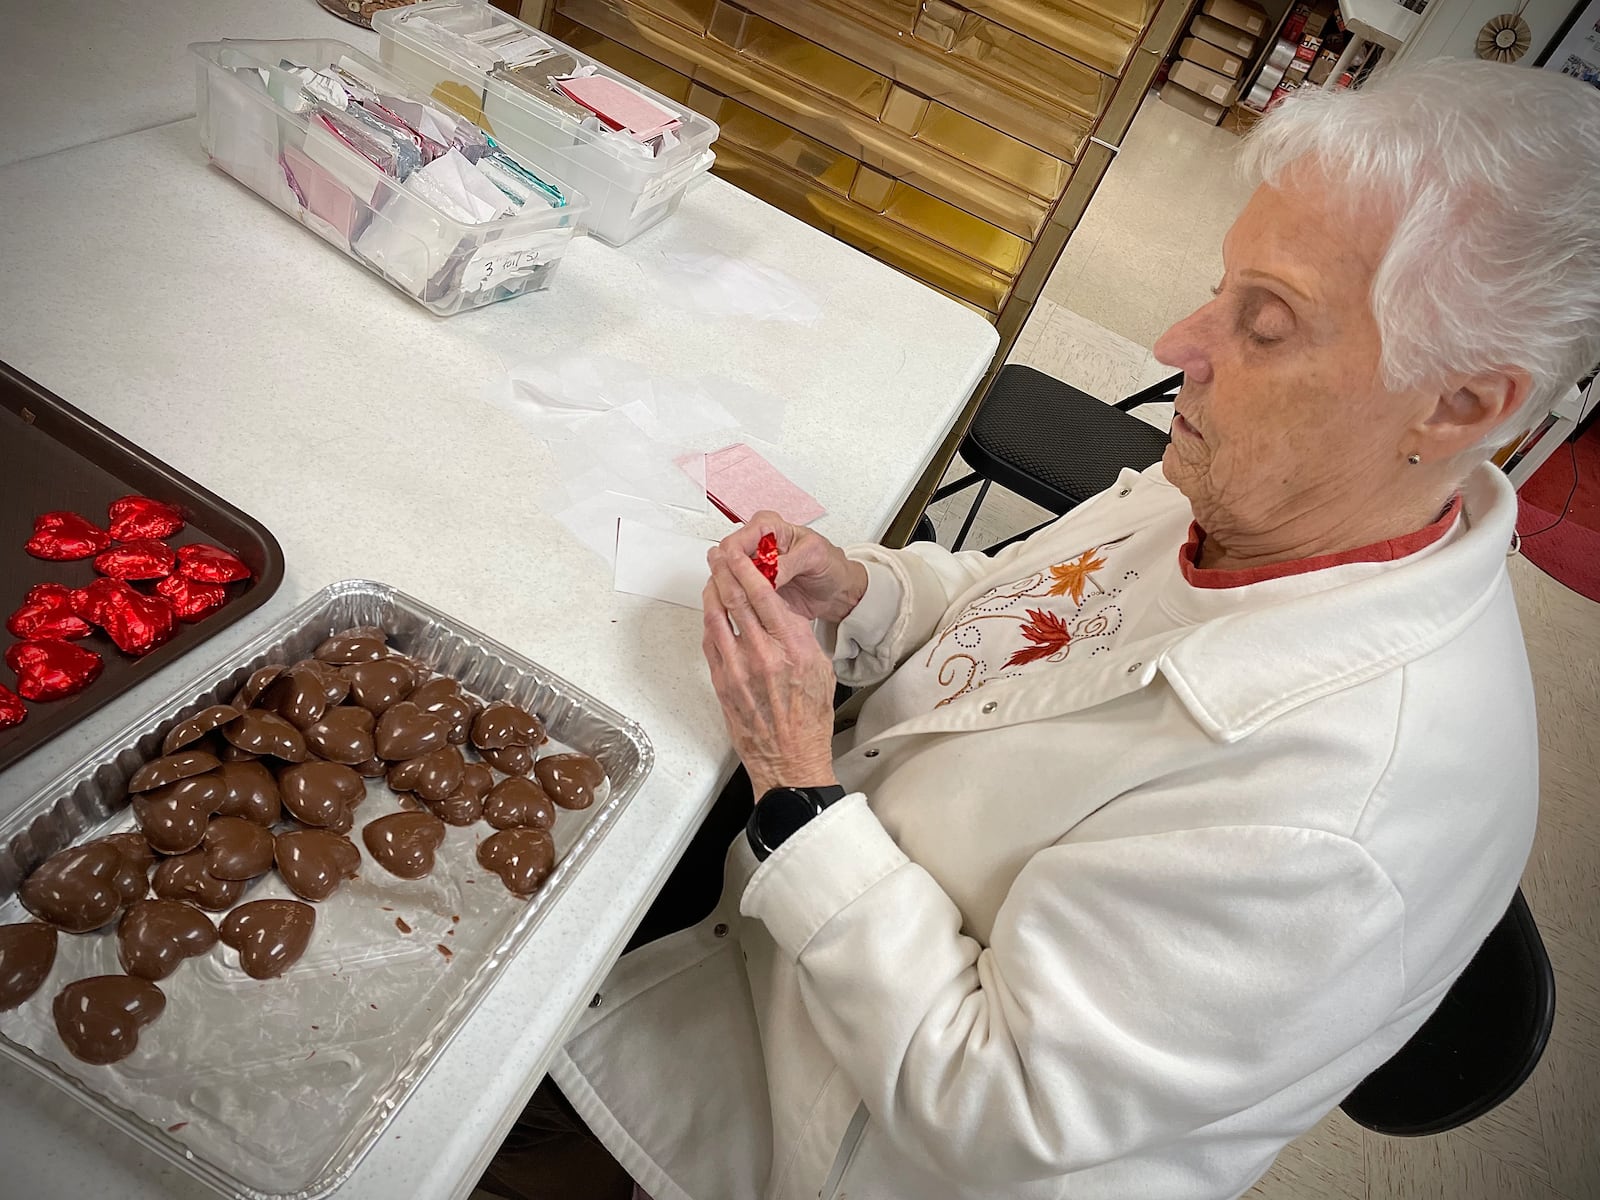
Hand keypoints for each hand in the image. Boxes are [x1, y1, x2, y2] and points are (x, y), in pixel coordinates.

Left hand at [702, 543, 838, 797]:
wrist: (790, 761)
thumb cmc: (809, 721)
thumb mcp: (821, 669)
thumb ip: (799, 637)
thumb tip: (782, 611)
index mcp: (791, 648)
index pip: (763, 595)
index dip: (747, 568)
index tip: (740, 553)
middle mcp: (761, 655)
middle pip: (734, 599)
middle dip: (724, 571)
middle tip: (718, 554)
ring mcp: (736, 670)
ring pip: (716, 617)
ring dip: (712, 591)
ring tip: (712, 575)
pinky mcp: (721, 684)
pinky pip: (710, 642)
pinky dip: (709, 621)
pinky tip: (712, 611)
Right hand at [714, 512, 868, 623]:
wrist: (838, 590)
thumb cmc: (830, 566)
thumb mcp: (814, 557)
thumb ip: (788, 563)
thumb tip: (767, 573)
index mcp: (767, 527)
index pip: (735, 542)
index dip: (736, 563)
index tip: (748, 580)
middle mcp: (755, 545)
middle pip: (726, 562)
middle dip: (734, 581)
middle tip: (749, 598)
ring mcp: (752, 568)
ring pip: (727, 580)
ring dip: (736, 595)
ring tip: (753, 606)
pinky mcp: (753, 587)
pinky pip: (736, 595)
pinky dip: (742, 604)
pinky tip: (753, 610)